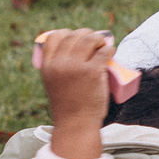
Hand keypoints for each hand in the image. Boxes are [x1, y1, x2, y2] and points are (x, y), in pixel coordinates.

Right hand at [35, 28, 115, 158]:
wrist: (76, 124)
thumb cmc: (68, 106)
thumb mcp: (54, 84)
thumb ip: (59, 69)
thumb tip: (78, 50)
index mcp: (47, 66)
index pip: (54, 37)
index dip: (66, 33)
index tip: (75, 37)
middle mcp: (59, 64)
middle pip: (73, 36)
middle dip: (86, 34)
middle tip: (95, 40)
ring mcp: (76, 67)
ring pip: (89, 40)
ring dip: (98, 38)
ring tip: (103, 44)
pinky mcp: (93, 72)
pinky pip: (103, 51)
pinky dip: (109, 48)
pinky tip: (111, 50)